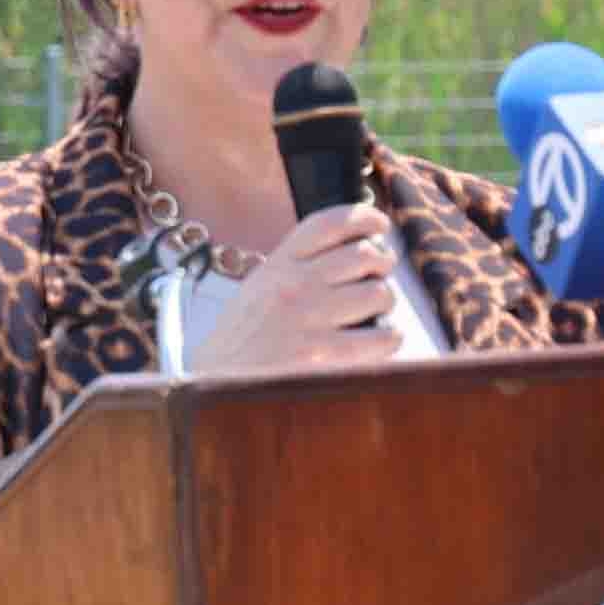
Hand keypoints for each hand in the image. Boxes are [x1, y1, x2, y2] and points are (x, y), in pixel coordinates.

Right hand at [187, 202, 405, 377]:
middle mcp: (294, 285)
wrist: (214, 386)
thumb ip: (294, 268)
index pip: (329, 224)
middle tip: (380, 274)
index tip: (379, 226)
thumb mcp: (257, 289)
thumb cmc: (239, 343)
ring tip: (375, 312)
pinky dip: (389, 338)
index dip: (364, 218)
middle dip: (382, 263)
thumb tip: (349, 255)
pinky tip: (379, 341)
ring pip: (378, 293)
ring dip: (384, 301)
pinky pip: (381, 337)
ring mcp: (308, 320)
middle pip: (363, 254)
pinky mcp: (323, 357)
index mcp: (277, 265)